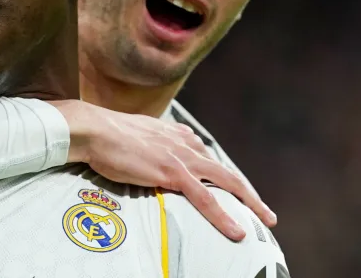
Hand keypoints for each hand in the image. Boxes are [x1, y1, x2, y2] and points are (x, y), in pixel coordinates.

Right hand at [51, 100, 276, 241]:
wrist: (95, 129)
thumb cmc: (106, 133)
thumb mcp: (136, 133)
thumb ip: (151, 141)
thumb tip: (151, 149)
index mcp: (176, 134)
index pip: (207, 155)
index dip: (223, 175)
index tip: (232, 187)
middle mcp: (184, 143)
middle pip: (225, 169)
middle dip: (248, 191)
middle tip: (264, 211)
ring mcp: (181, 158)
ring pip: (226, 181)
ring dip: (249, 201)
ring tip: (265, 220)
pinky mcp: (172, 173)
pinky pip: (205, 198)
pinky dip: (223, 215)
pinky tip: (236, 231)